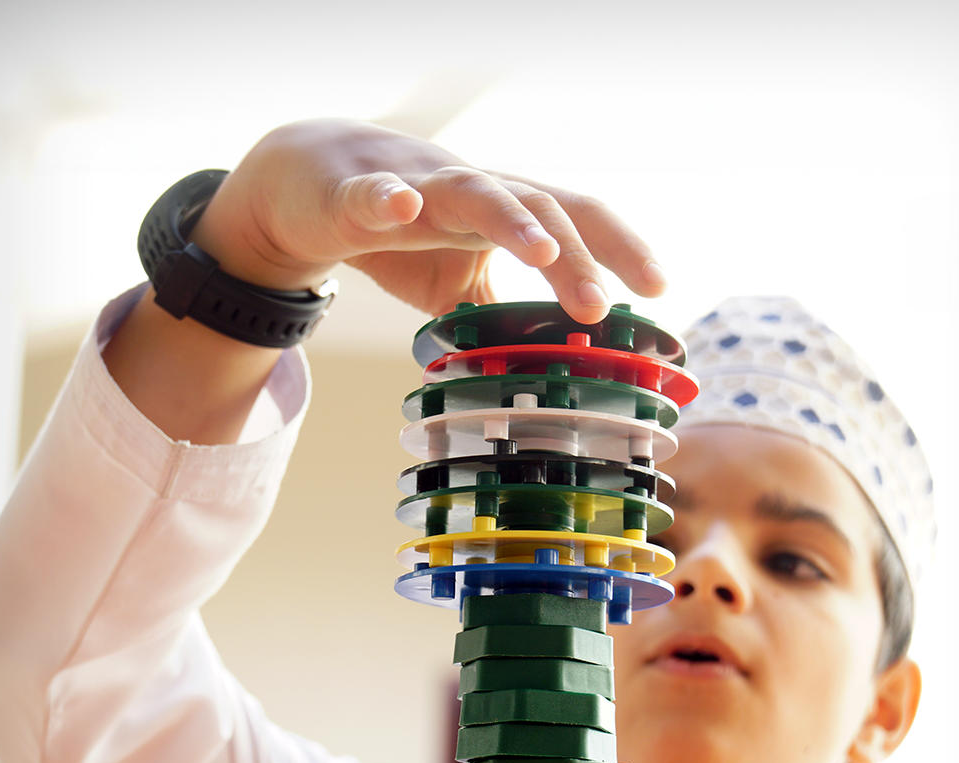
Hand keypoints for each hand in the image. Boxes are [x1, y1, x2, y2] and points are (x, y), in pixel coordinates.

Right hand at [190, 119, 665, 325]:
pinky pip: (373, 192)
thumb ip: (493, 312)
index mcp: (501, 213)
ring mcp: (418, 184)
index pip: (574, 221)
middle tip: (603, 306)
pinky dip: (387, 198)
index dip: (618, 248)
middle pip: (541, 206)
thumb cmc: (398, 232)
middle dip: (577, 255)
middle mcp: (472, 190)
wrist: (309, 187)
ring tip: (542, 254)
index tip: (659, 289)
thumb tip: (527, 372)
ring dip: (511, 220)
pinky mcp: (356, 191)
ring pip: (474, 191)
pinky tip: (400, 206)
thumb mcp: (454, 280)